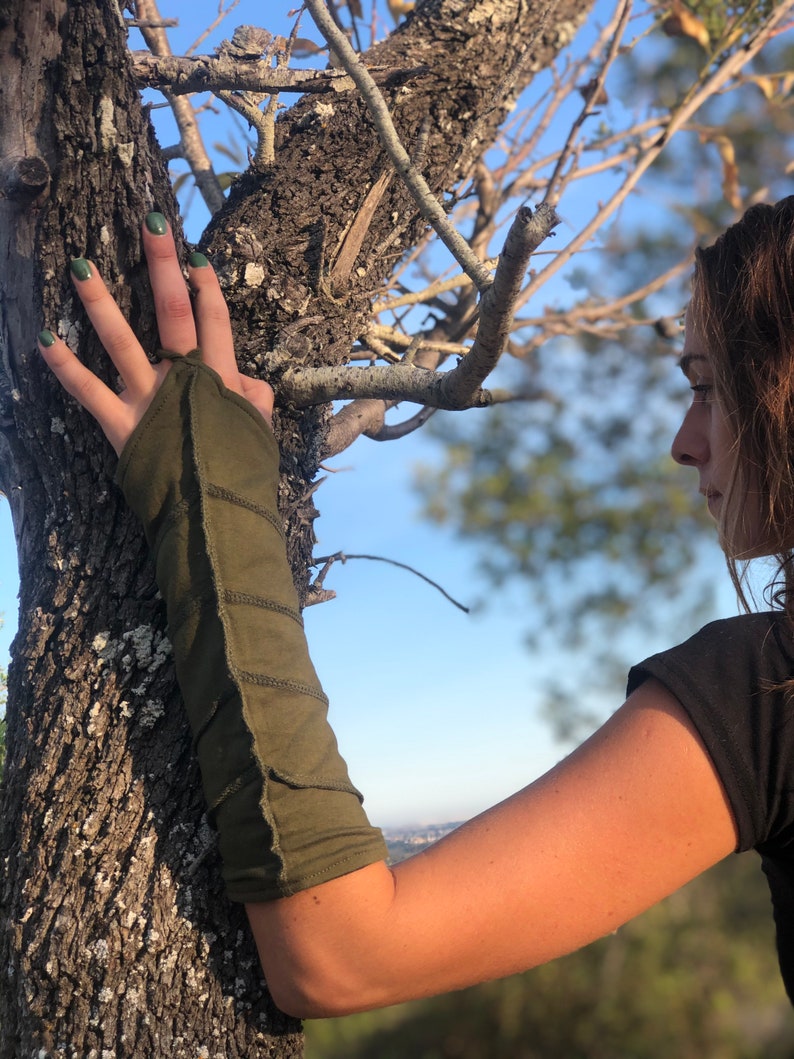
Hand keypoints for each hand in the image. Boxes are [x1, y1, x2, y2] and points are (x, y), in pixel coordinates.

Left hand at [38, 213, 273, 454]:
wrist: (220, 515)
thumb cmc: (243, 473)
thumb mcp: (260, 430)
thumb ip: (250, 395)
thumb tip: (240, 378)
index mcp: (220, 379)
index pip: (213, 320)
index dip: (206, 285)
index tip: (195, 254)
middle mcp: (182, 380)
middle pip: (173, 313)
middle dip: (163, 265)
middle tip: (151, 223)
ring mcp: (148, 401)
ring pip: (121, 341)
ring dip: (100, 302)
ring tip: (80, 264)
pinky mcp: (121, 426)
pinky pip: (88, 392)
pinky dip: (65, 366)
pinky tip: (43, 338)